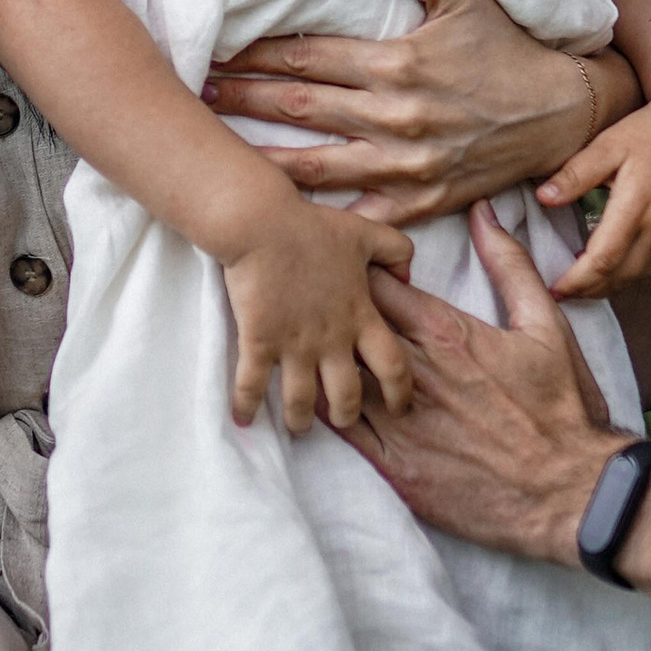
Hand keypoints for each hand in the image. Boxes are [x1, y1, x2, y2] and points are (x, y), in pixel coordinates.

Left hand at [203, 0, 626, 223]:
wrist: (562, 115)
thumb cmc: (507, 50)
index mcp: (398, 63)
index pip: (307, 57)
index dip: (255, 54)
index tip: (216, 49)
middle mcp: (395, 117)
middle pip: (297, 108)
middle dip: (241, 99)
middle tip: (194, 93)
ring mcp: (406, 167)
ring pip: (313, 165)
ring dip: (260, 156)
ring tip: (215, 149)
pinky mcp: (420, 202)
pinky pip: (357, 215)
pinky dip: (317, 216)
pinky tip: (277, 214)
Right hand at [217, 189, 416, 434]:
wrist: (262, 224)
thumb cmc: (313, 227)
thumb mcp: (367, 233)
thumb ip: (396, 251)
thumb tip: (409, 276)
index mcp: (360, 317)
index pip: (393, 367)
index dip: (400, 393)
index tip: (400, 408)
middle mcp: (330, 341)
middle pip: (348, 397)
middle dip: (347, 416)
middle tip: (342, 419)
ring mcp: (293, 345)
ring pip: (301, 402)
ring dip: (300, 421)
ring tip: (298, 427)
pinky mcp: (258, 342)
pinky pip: (251, 385)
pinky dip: (245, 406)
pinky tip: (241, 419)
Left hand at [339, 207, 620, 559]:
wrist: (572, 491)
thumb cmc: (563, 407)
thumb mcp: (546, 326)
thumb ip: (510, 265)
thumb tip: (483, 213)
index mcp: (446, 334)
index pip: (376, 286)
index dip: (357, 273)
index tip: (349, 270)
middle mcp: (415, 374)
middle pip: (346, 328)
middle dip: (330, 314)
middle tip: (317, 306)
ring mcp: (401, 424)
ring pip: (336, 378)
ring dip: (322, 362)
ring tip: (309, 352)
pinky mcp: (396, 467)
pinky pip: (341, 433)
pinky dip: (323, 411)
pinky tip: (315, 400)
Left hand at [540, 86, 650, 298]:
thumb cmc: (649, 131)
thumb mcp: (607, 145)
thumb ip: (575, 175)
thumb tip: (542, 198)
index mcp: (638, 203)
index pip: (603, 259)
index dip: (577, 281)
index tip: (555, 289)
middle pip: (622, 276)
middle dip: (590, 289)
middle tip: (565, 290)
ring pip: (643, 278)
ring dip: (613, 284)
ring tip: (588, 279)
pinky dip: (640, 275)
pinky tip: (622, 266)